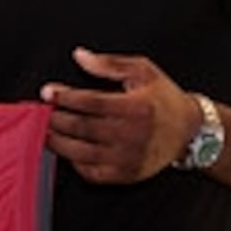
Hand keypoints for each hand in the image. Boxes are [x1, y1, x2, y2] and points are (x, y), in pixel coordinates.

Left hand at [39, 47, 200, 183]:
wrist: (189, 130)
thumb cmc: (163, 98)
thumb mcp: (143, 71)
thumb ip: (108, 64)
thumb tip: (80, 56)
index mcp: (135, 107)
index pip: (90, 103)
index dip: (65, 97)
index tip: (47, 93)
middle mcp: (131, 135)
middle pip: (82, 128)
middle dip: (56, 119)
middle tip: (41, 112)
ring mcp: (128, 158)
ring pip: (82, 153)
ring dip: (58, 142)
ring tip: (45, 131)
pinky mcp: (127, 174)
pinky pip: (92, 173)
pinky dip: (75, 163)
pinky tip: (67, 150)